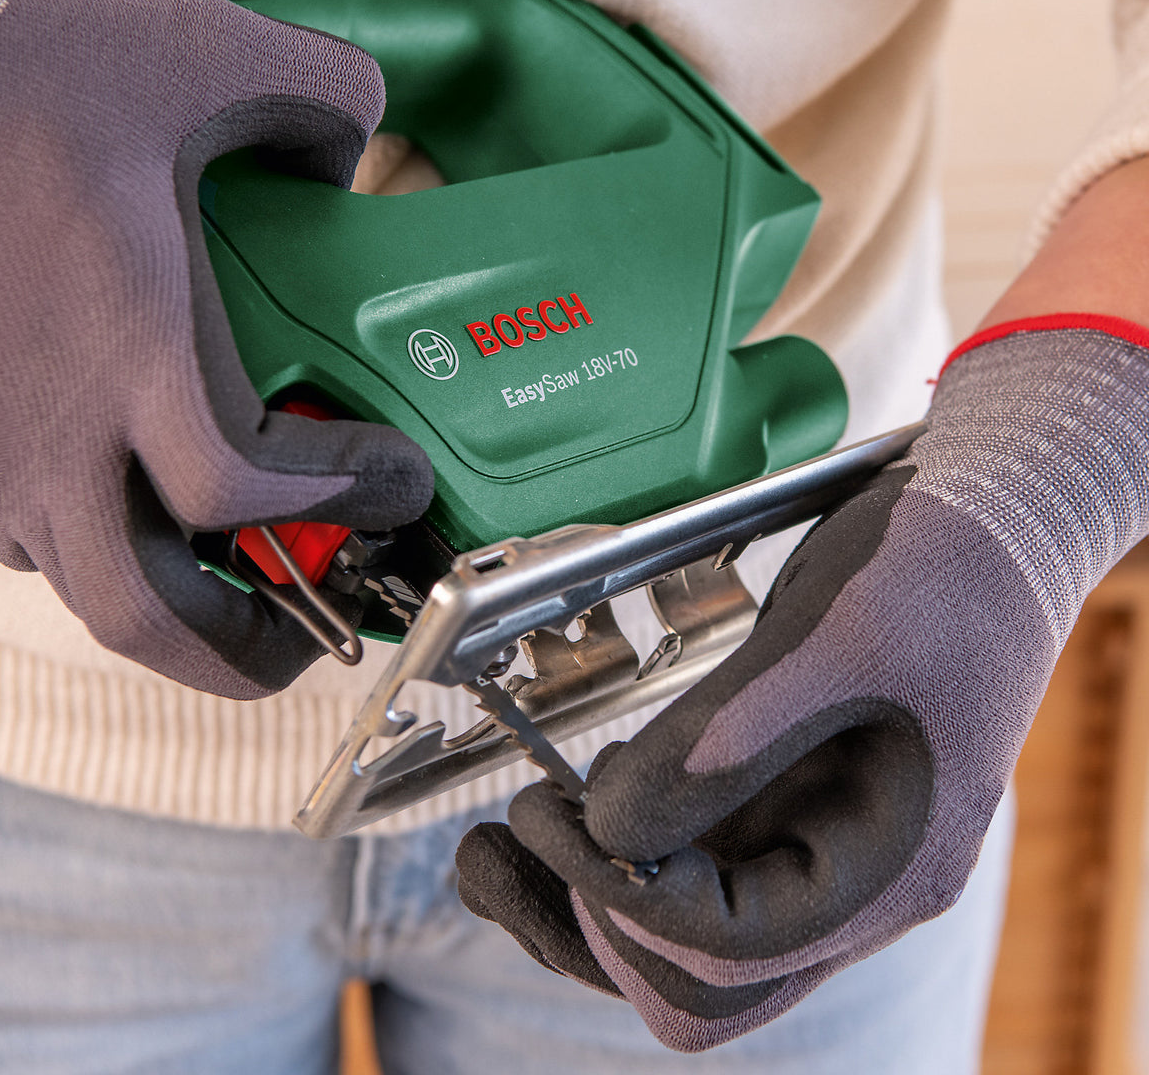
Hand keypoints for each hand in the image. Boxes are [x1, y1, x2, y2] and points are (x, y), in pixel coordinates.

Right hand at [0, 0, 432, 697]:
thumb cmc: (7, 73)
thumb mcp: (191, 47)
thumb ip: (313, 94)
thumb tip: (352, 154)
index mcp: (125, 352)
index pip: (239, 489)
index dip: (337, 502)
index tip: (395, 479)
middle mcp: (50, 428)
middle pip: (141, 614)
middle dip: (237, 655)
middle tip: (306, 645)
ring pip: (83, 585)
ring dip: (171, 611)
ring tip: (236, 593)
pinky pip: (30, 537)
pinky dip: (105, 552)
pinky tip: (143, 508)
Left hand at [457, 318, 1148, 1050]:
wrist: (993, 519)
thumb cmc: (943, 572)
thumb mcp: (835, 643)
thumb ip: (723, 743)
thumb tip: (605, 825)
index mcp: (885, 867)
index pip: (728, 949)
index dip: (623, 896)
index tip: (554, 821)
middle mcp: (845, 877)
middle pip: (696, 973)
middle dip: (589, 921)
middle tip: (512, 840)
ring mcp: (809, 839)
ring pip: (679, 928)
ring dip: (583, 896)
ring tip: (498, 843)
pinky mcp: (776, 795)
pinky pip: (683, 859)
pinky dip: (612, 847)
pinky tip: (564, 803)